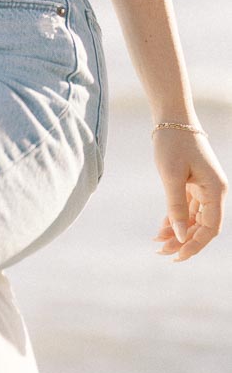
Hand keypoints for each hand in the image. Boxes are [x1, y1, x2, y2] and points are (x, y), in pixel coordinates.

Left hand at [152, 127, 226, 260]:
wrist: (172, 117)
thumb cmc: (172, 143)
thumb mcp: (171, 176)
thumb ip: (176, 206)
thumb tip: (180, 236)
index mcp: (215, 190)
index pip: (210, 228)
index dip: (195, 245)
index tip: (176, 256)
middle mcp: (214, 191)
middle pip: (203, 226)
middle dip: (183, 241)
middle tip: (161, 253)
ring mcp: (204, 188)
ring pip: (194, 219)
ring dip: (178, 232)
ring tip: (157, 244)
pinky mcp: (194, 183)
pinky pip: (187, 208)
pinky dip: (175, 218)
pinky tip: (160, 229)